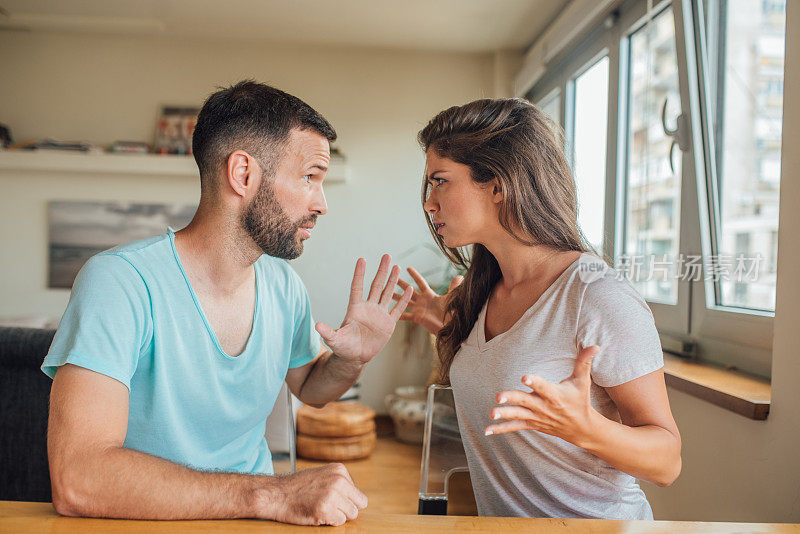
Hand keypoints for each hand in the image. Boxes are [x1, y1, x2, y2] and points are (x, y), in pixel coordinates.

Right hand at [257, 463, 366, 525]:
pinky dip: (330, 521)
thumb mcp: (322, 475)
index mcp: (340, 470)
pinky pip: (340, 522)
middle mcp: (339, 480)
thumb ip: (340, 483)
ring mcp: (333, 494)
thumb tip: (358, 500)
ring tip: (322, 508)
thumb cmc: (298, 488)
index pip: (358, 493)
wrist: (276, 494)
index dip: (346, 500)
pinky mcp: (326, 509)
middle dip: (347, 509)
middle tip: (329, 506)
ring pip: (352, 514)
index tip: (331, 499)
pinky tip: (317, 513)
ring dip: (338, 515)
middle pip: (359, 504)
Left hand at [315, 255, 412, 364]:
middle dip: (382, 271)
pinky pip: (398, 309)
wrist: (356, 357)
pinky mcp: (389, 324)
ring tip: (397, 267)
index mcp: (355, 309)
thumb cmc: (343, 347)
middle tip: (387, 256)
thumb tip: (317, 326)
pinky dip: (403, 300)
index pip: (357, 287)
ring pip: (388, 294)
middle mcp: (368, 308)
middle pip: (376, 285)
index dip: (359, 274)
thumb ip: (328, 332)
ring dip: (393, 281)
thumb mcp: (334, 339)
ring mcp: (379, 315)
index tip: (362, 259)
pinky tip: (409, 289)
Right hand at [392, 267, 462, 334]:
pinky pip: (405, 315)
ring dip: (395, 296)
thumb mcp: (453, 298)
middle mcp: (423, 301)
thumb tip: (460, 276)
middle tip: (391, 276)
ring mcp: (419, 310)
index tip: (407, 268)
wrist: (452, 328)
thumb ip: (454, 287)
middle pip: (409, 290)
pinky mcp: (417, 318)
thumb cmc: (454, 313)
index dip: (415, 275)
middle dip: (400, 283)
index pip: (421, 282)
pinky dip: (397, 313)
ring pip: (404, 301)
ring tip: (385, 291)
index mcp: (430, 295)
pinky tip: (388, 311)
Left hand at [483, 345, 601, 446]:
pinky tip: (486, 431)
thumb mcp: (583, 381)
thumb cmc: (581, 400)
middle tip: (498, 397)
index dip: (535, 382)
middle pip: (526, 401)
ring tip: (491, 413)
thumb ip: (584, 362)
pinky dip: (501, 429)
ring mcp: (537, 416)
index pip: (544, 387)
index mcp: (555, 394)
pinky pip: (515, 426)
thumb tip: (595, 345)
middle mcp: (544, 406)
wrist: (582, 428)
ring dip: (504, 415)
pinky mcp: (532, 423)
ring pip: (518, 415)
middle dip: (512, 399)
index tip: (525, 377)